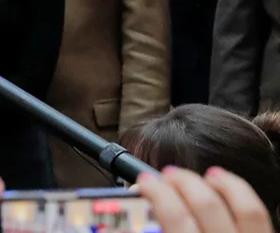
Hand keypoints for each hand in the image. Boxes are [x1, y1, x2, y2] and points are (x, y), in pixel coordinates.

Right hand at [137, 166, 273, 232]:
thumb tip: (132, 215)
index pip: (175, 218)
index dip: (156, 193)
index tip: (145, 182)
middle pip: (206, 205)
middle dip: (183, 182)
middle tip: (166, 175)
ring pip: (245, 207)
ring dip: (221, 183)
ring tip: (203, 173)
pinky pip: (260, 215)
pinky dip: (242, 195)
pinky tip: (227, 186)